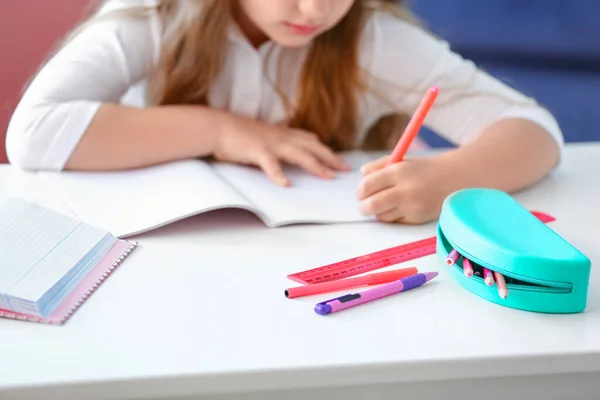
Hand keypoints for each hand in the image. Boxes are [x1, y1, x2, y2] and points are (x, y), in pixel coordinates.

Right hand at [213, 113, 349, 185]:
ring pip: (299, 155)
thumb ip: (276, 140)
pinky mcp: (257, 151)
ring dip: (315, 165)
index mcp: (282, 134)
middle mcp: (281, 137)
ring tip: (328, 176)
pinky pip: (270, 165)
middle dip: (330, 158)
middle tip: (345, 169)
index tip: (338, 159)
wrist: (217, 126)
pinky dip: (278, 175)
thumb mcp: (262, 135)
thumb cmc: (237, 133)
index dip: (324, 149)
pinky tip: (286, 184)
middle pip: (312, 147)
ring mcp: (271, 144)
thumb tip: (287, 148)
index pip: (309, 140)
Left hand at [355, 155, 453, 223]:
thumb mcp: (401, 160)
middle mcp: (405, 190)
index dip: (360, 191)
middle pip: (371, 205)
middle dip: (363, 207)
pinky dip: (392, 216)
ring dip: (378, 212)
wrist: (453, 179)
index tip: (360, 192)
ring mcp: (412, 206)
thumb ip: (378, 166)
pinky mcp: (417, 218)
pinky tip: (399, 207)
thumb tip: (362, 174)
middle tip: (364, 204)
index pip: (368, 185)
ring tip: (384, 203)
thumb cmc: (422, 170)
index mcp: (399, 172)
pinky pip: (395, 221)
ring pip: (381, 216)